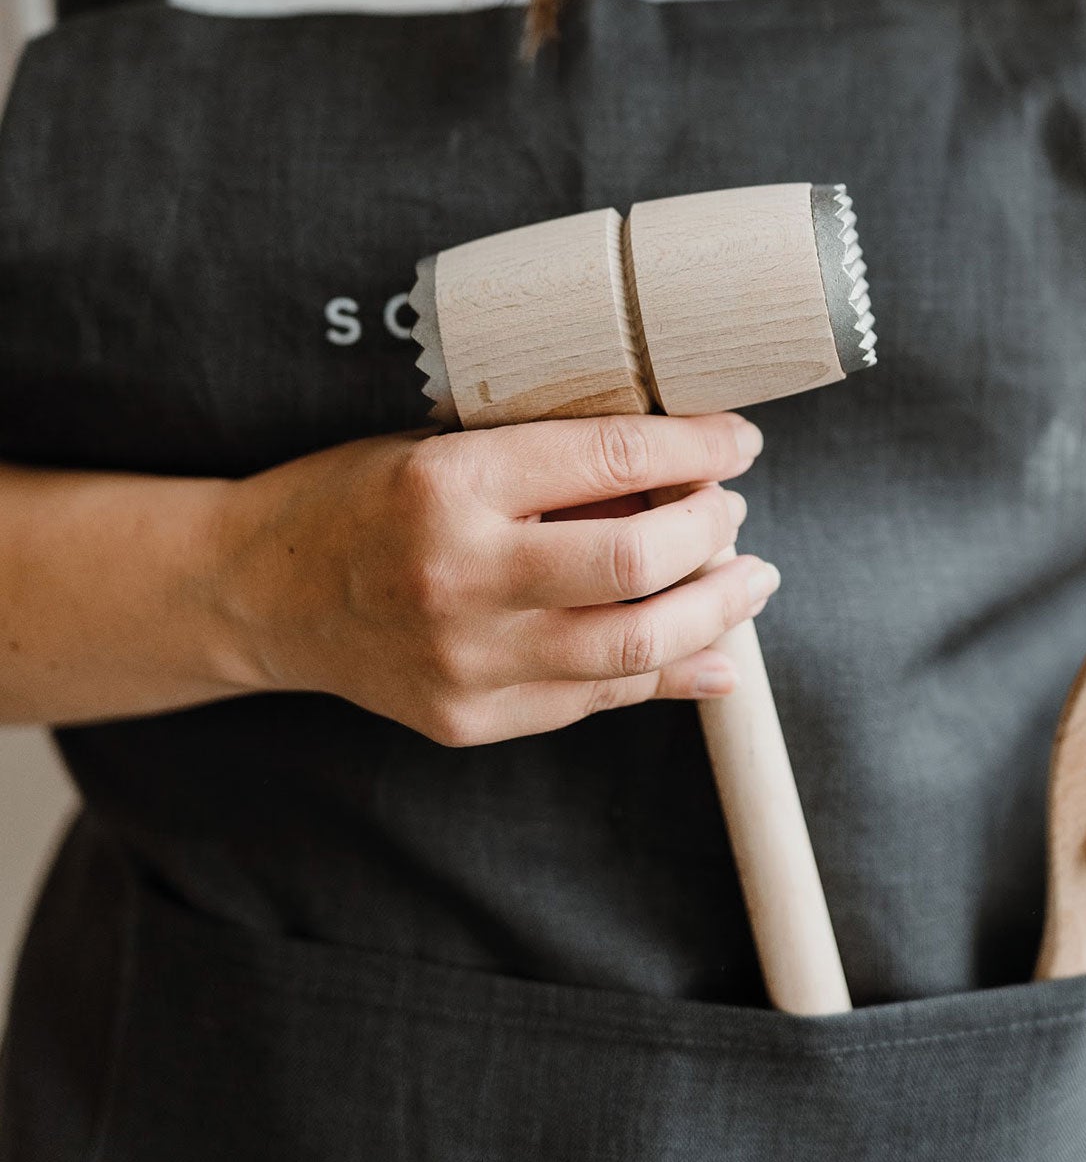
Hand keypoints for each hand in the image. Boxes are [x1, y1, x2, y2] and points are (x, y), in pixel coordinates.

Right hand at [211, 413, 777, 744]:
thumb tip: (690, 482)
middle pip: (637, 560)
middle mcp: (458, 576)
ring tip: (749, 580)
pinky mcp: (470, 719)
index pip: (611, 458)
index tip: (737, 442)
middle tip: (732, 512)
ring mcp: (464, 661)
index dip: (697, 448)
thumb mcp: (446, 449)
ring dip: (716, 610)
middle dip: (713, 530)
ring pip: (634, 645)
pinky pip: (597, 698)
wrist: (259, 593)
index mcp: (448, 484)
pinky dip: (669, 671)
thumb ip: (557, 469)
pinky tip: (711, 648)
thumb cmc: (360, 499)